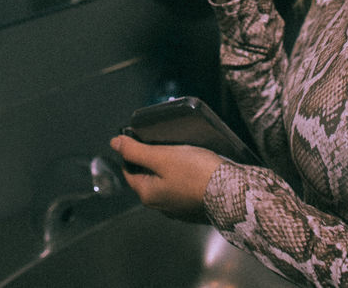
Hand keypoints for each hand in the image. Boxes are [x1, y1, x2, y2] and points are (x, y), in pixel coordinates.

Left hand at [109, 134, 223, 222]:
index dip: (130, 152)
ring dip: (168, 169)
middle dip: (150, 160)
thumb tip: (113, 143)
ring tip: (179, 151)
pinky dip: (183, 177)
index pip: (129, 171)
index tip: (139, 137)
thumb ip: (136, 151)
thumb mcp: (163, 156)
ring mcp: (178, 210)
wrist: (233, 194)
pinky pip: (182, 190)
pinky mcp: (194, 208)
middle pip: (147, 178)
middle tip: (162, 142)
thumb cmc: (196, 173)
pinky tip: (194, 167)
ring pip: (165, 184)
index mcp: (148, 194)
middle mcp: (160, 206)